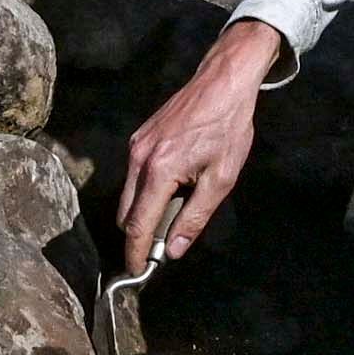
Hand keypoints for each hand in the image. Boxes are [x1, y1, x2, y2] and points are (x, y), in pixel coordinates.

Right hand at [117, 18, 281, 271]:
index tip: (137, 273)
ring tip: (171, 218)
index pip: (137, 224)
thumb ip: (195, 217)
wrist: (223, 82)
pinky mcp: (138, 138)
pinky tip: (170, 191)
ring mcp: (135, 146)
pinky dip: (144, 193)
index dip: (136, 252)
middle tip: (160, 249)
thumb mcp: (221, 178)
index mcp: (159, 170)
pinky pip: (133, 176)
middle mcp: (138, 158)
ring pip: (128, 195)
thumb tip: (175, 250)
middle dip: (138, 236)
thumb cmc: (228, 128)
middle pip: (125, 214)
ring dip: (142, 214)